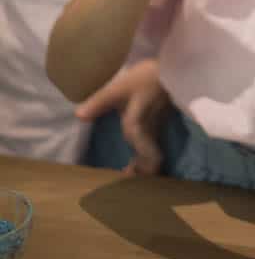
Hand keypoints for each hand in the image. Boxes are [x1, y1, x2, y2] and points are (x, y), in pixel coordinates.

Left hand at [75, 60, 170, 175]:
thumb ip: (99, 102)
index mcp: (138, 126)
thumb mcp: (120, 87)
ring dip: (141, 171)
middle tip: (123, 191)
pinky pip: (150, 151)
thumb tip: (78, 116)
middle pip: (148, 163)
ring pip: (150, 158)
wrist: (173, 68)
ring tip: (126, 179)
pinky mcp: (158, 127)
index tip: (125, 186)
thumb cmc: (146, 77)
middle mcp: (148, 133)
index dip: (138, 172)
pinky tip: (134, 164)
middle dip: (139, 178)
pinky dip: (143, 161)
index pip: (143, 155)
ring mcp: (155, 131)